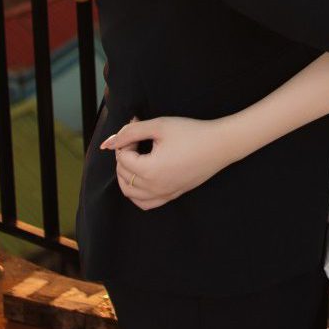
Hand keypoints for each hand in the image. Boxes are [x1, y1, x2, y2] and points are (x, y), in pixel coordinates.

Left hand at [100, 115, 235, 210]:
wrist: (219, 145)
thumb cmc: (191, 132)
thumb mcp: (159, 125)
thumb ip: (130, 132)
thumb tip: (108, 143)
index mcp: (150, 170)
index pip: (122, 158)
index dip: (125, 141)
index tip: (138, 130)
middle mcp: (154, 187)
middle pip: (123, 175)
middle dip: (124, 156)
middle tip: (138, 140)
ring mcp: (163, 194)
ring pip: (129, 193)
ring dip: (126, 175)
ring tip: (136, 158)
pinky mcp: (171, 196)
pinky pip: (144, 203)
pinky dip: (136, 193)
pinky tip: (142, 177)